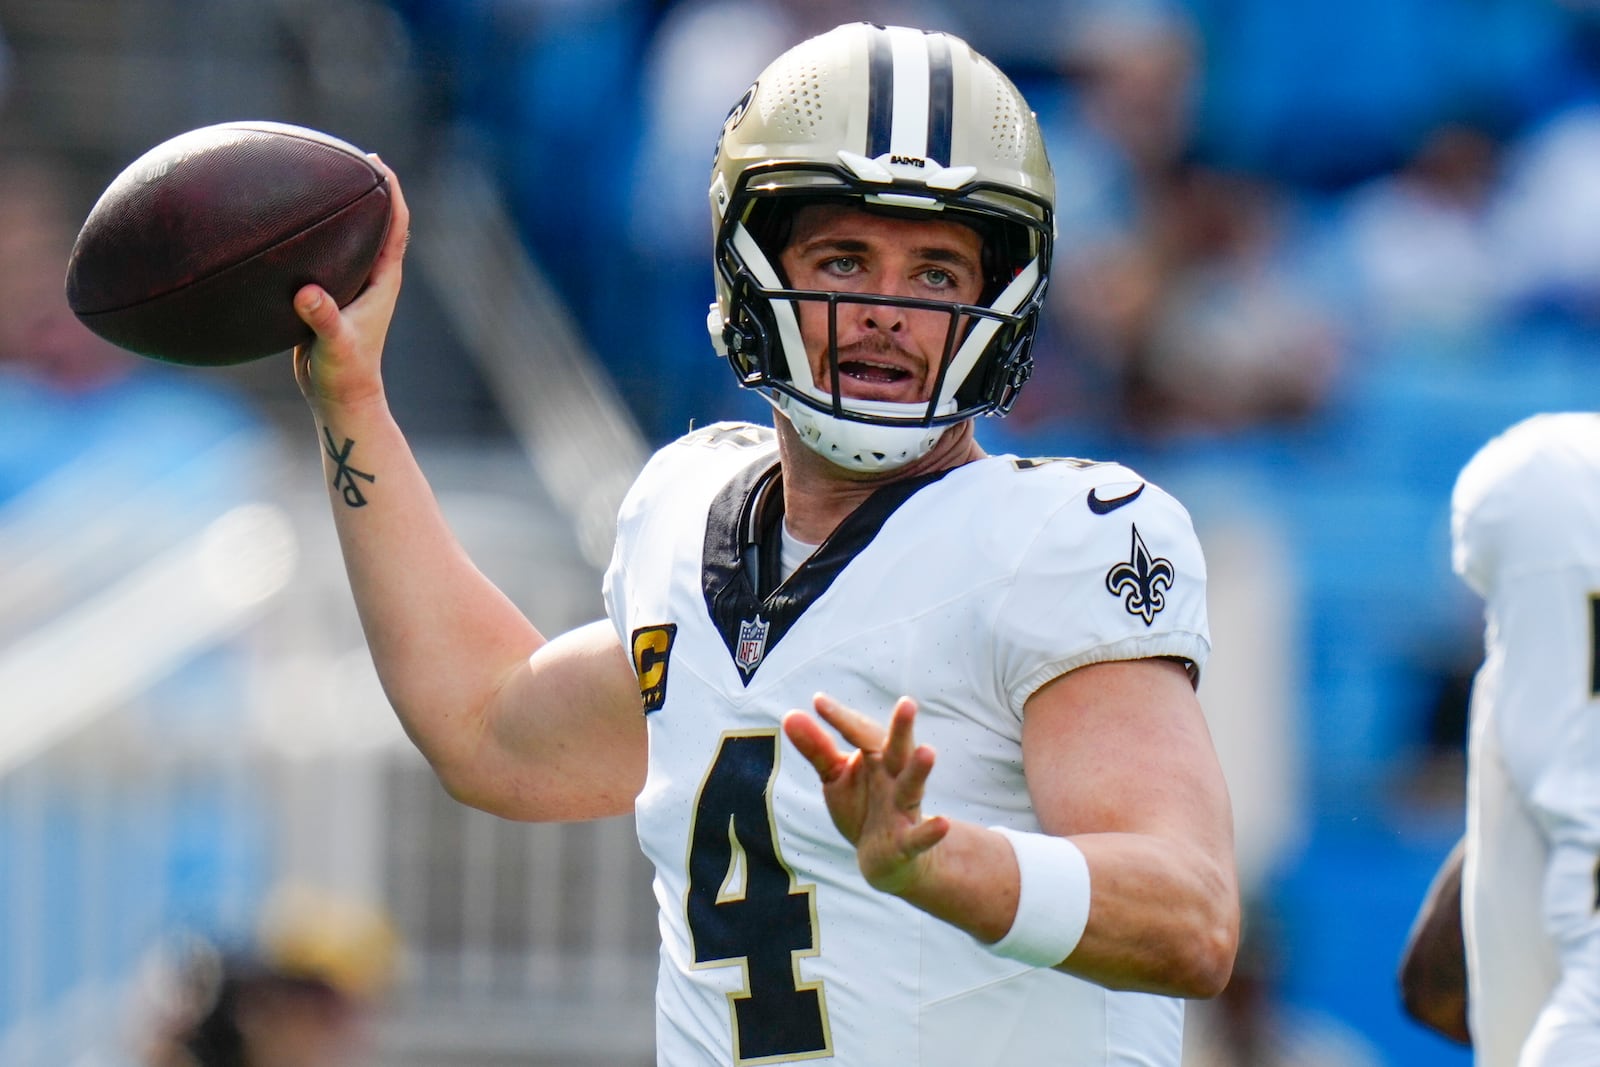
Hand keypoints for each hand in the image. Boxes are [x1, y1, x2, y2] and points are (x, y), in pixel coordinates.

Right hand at [293, 155, 410, 411]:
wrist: (339, 399)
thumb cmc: (345, 374)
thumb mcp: (334, 345)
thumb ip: (323, 318)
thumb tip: (306, 293)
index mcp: (382, 280)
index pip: (396, 225)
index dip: (392, 191)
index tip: (377, 162)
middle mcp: (371, 278)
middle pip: (376, 222)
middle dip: (365, 189)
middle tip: (345, 155)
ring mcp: (350, 287)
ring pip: (348, 239)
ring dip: (337, 212)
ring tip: (311, 180)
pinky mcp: (328, 298)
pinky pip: (321, 258)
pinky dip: (308, 239)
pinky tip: (279, 230)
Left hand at [782, 693, 949, 895]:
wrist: (885, 858)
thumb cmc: (862, 807)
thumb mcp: (835, 777)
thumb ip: (816, 748)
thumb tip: (790, 715)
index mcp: (877, 758)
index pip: (861, 734)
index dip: (841, 719)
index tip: (818, 702)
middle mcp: (894, 778)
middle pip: (898, 750)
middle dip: (902, 729)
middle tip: (907, 703)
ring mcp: (903, 809)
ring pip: (913, 786)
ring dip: (919, 770)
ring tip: (927, 751)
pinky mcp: (908, 842)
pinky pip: (920, 837)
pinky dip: (931, 832)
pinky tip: (942, 823)